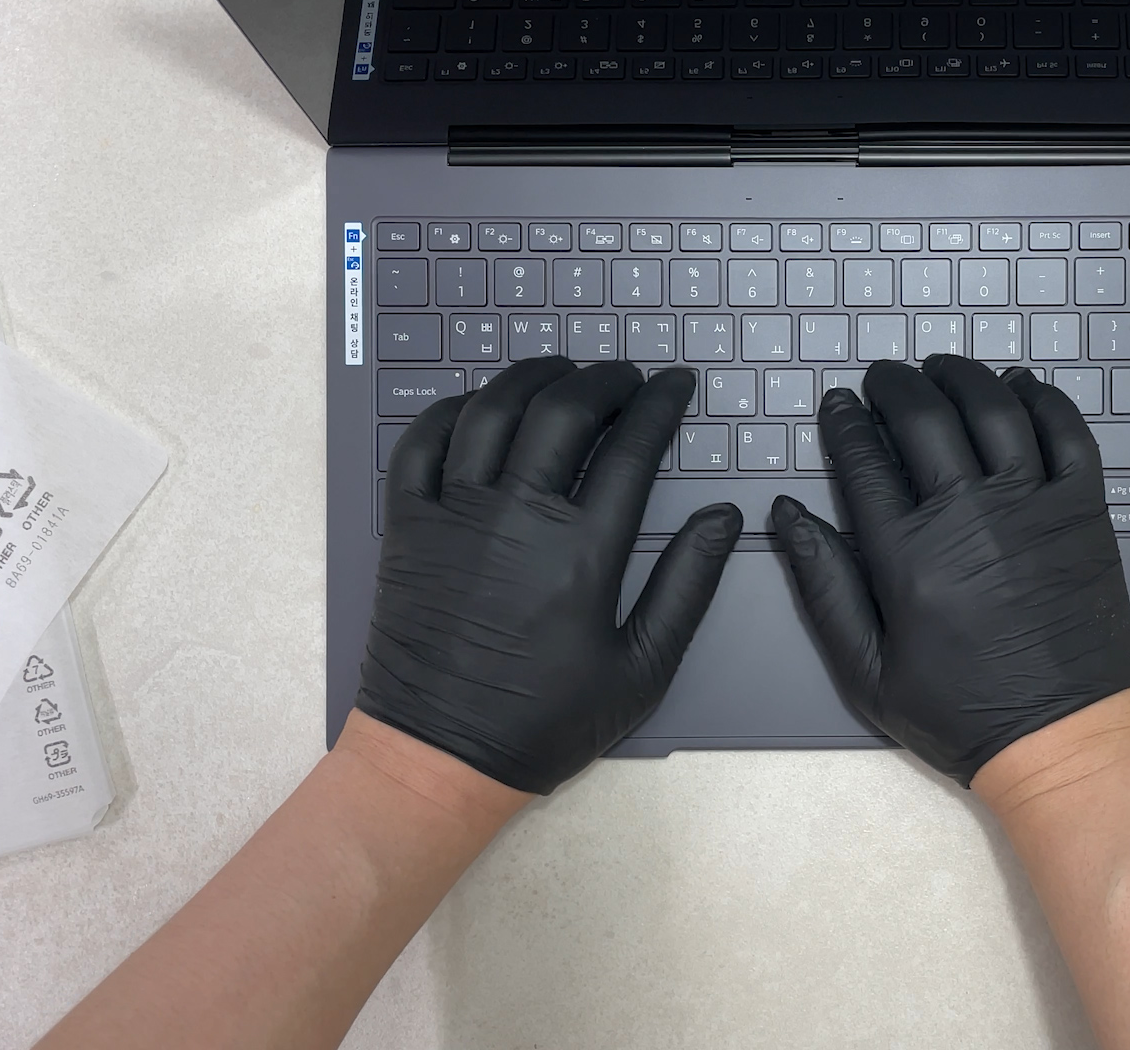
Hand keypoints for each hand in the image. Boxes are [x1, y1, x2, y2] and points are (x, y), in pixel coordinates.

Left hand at [359, 359, 740, 794]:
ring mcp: (452, 514)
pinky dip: (453, 409)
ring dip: (533, 377)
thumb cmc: (544, 722)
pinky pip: (422, 442)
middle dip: (604, 378)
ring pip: (492, 409)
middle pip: (565, 410)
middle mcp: (516, 515)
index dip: (660, 404)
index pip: (632, 448)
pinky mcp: (405, 527)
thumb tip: (724, 518)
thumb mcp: (642, 669)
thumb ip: (688, 585)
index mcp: (582, 549)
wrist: (438, 757)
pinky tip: (479, 405)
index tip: (676, 386)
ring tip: (562, 372)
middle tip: (625, 376)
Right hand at [771, 354, 1129, 785]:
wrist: (1062, 741)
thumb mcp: (867, 671)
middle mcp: (970, 517)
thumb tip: (788, 516)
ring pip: (994, 408)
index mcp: (908, 557)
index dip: (845, 424)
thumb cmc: (962, 714)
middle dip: (896, 386)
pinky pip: (1066, 432)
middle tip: (884, 376)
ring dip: (962, 376)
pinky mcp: (1084, 513)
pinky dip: (1042, 398)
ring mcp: (1034, 507)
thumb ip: (824, 587)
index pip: (864, 463)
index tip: (838, 404)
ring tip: (942, 368)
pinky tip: (1020, 387)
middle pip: (925, 418)